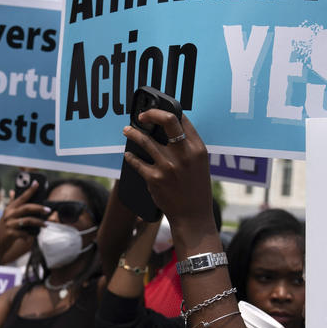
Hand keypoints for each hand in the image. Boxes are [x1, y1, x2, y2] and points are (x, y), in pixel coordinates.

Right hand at [0, 181, 48, 263]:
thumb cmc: (4, 227)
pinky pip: (24, 233)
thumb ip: (11, 203)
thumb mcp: (6, 214)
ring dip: (39, 222)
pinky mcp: (10, 233)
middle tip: (48, 210)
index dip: (29, 190)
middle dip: (39, 208)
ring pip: (28, 220)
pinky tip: (33, 235)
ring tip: (46, 225)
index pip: (22, 197)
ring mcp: (9, 224)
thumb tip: (13, 191)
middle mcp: (9, 214)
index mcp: (10, 208)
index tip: (37, 183)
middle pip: (27, 208)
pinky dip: (30, 235)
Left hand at [122, 112, 211, 240]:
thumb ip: (188, 148)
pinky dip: (130, 157)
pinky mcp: (155, 178)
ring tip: (127, 131)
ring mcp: (168, 166)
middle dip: (151, 114)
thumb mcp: (199, 164)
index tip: (157, 112)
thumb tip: (169, 130)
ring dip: (133, 133)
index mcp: (197, 149)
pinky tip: (128, 155)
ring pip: (145, 140)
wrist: (192, 216)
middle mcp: (184, 154)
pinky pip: (137, 162)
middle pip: (167, 121)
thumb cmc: (195, 189)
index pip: (183, 120)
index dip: (168, 112)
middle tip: (141, 116)